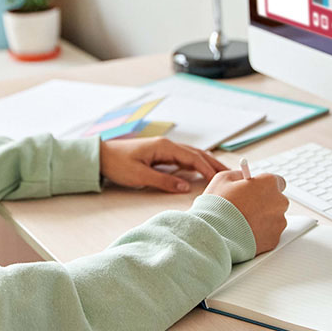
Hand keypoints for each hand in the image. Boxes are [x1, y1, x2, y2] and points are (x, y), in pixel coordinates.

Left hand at [99, 137, 227, 192]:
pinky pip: (182, 158)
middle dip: (213, 163)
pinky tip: (200, 171)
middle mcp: (167, 145)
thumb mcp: (140, 175)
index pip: (193, 157)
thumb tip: (185, 186)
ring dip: (206, 163)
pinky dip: (195, 164)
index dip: (208, 168)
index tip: (220, 179)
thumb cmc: (118, 164)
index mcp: (164, 147)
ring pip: (191, 155)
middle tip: (230, 173)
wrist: (101, 156)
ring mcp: (164, 148)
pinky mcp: (160, 154)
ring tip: (220, 172)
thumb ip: (163, 181)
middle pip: (196, 153)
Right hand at [203, 170, 288, 254]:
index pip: (278, 181)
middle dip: (265, 203)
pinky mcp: (274, 240)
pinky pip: (269, 233)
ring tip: (242, 222)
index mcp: (269, 183)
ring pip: (274, 218)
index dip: (265, 186)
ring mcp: (278, 222)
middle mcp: (279, 202)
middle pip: (277, 200)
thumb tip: (243, 178)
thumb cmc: (218, 205)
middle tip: (247, 206)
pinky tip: (244, 232)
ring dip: (262, 219)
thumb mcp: (223, 179)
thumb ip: (239, 175)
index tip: (256, 189)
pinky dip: (260, 233)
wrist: (215, 234)